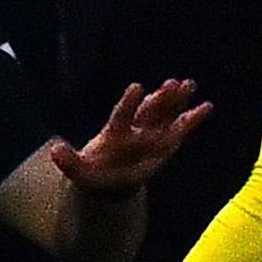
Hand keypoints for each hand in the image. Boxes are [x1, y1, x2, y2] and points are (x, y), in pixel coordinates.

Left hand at [57, 77, 210, 196]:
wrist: (109, 179)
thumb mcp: (80, 173)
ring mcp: (149, 133)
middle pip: (148, 112)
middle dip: (160, 99)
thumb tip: (55, 151)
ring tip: (188, 83)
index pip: (122, 116)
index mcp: (115, 135)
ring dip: (176, 100)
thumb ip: (70, 162)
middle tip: (173, 82)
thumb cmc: (95, 174)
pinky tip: (207, 106)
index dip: (128, 103)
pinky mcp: (163, 141)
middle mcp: (134, 130)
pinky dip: (192, 118)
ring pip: (164, 114)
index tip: (137, 87)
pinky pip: (180, 129)